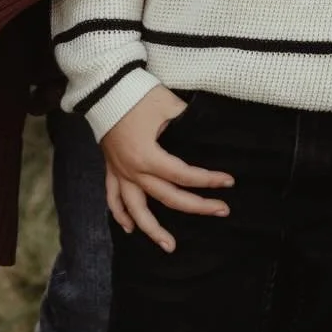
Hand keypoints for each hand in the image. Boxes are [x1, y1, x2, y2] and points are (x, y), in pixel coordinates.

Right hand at [101, 87, 232, 251]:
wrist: (103, 84)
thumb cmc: (136, 93)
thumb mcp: (168, 105)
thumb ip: (188, 123)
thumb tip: (208, 133)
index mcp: (148, 156)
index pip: (184, 175)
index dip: (209, 179)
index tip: (229, 181)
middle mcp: (133, 170)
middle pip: (168, 197)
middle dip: (198, 206)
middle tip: (222, 210)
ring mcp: (120, 171)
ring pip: (135, 209)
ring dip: (153, 230)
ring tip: (170, 246)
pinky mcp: (111, 167)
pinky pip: (112, 197)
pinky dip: (120, 214)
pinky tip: (130, 228)